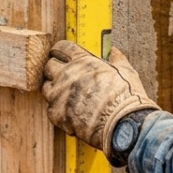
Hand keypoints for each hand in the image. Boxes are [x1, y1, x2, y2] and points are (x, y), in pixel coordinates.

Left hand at [41, 40, 158, 158]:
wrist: (123, 124)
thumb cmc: (125, 97)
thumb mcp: (125, 71)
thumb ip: (116, 58)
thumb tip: (113, 51)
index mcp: (82, 61)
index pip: (61, 48)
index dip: (59, 51)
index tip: (60, 54)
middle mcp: (67, 75)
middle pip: (49, 66)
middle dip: (55, 69)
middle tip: (63, 75)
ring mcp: (59, 95)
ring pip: (46, 88)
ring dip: (54, 89)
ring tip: (66, 95)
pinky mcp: (57, 114)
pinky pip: (50, 108)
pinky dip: (58, 109)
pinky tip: (69, 111)